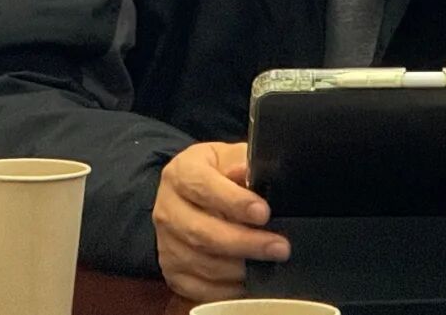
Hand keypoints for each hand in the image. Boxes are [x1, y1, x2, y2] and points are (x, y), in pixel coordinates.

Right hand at [152, 141, 289, 301]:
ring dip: (238, 268)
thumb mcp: (227, 157)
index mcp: (180, 173)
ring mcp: (166, 243)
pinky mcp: (171, 270)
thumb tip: (251, 172)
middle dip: (244, 242)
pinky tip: (248, 281)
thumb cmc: (214, 173)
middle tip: (279, 247)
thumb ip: (240, 163)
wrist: (187, 194)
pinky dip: (225, 288)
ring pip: (201, 263)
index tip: (263, 213)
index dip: (234, 201)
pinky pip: (198, 287)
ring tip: (269, 265)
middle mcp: (167, 209)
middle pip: (202, 232)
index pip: (204, 187)